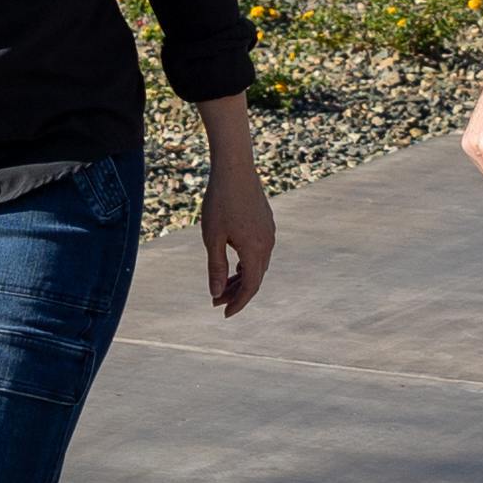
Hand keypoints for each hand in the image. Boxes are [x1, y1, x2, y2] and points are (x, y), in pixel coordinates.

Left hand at [200, 150, 275, 315]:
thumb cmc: (220, 202)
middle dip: (237, 293)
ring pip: (258, 265)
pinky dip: (247, 263)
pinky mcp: (266, 223)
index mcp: (255, 250)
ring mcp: (269, 233)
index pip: (250, 287)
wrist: (235, 168)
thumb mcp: (213, 237)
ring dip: (241, 278)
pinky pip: (260, 252)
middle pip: (255, 278)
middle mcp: (267, 244)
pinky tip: (235, 264)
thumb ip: (216, 267)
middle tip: (216, 301)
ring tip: (223, 286)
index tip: (224, 313)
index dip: (238, 303)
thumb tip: (216, 293)